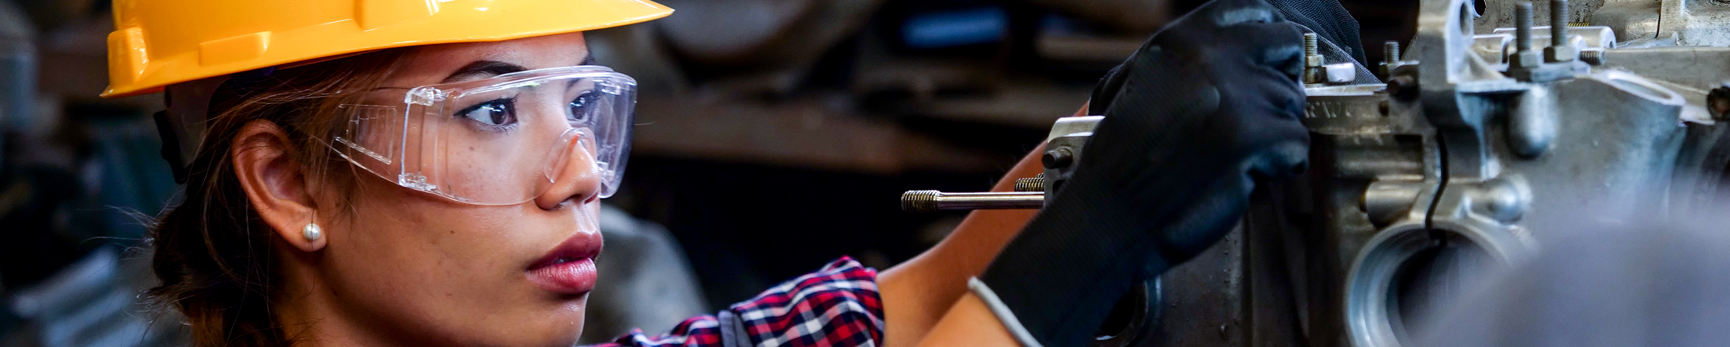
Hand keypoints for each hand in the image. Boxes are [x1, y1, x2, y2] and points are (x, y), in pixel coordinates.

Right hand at [971, 0, 1309, 345]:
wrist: (1110, 215)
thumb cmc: (1117, 160)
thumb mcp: (1131, 83)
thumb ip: (1180, 60)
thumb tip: (1228, 48)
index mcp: (1180, 40)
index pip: (1251, 11)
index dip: (1264, 37)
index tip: (1267, 58)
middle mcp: (1212, 57)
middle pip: (1285, 44)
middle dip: (1281, 75)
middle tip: (1262, 108)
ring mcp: (1238, 96)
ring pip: (1292, 101)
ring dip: (1273, 129)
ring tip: (1234, 154)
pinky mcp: (1257, 137)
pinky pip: (1297, 143)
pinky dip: (1281, 163)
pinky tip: (1247, 172)